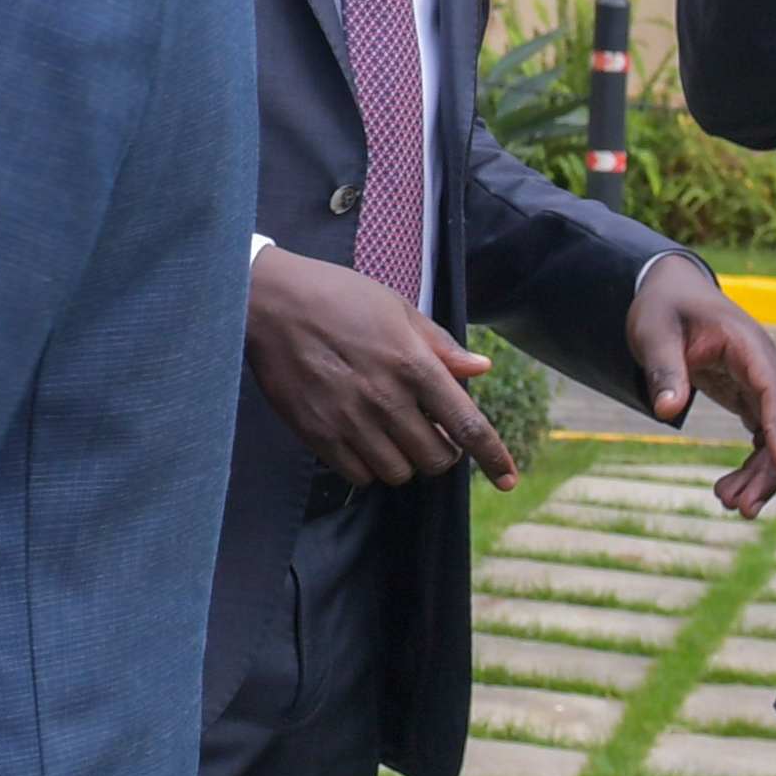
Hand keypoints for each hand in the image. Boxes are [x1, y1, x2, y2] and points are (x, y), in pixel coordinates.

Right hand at [245, 246, 513, 489]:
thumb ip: (439, 344)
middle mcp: (385, 398)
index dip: (493, 458)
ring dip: (404, 460)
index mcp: (412, 363)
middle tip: (428, 432)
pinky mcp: (318, 434)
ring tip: (391, 433)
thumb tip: (480, 368)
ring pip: (399, 473)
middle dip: (440, 452)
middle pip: (435, 459)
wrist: (267, 301)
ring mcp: (350, 419)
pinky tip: (362, 438)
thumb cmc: (335, 296)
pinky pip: (360, 475)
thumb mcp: (394, 307)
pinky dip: (369, 466)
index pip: (467, 424)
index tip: (508, 480)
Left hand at [624, 259, 775, 515]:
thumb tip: (668, 410)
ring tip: (729, 504)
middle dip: (772, 468)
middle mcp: (767, 368)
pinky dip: (754, 465)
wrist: (672, 294)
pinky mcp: (753, 399)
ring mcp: (764, 386)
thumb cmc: (664, 308)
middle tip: (742, 507)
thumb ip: (664, 368)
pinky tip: (730, 488)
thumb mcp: (653, 331)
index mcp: (749, 346)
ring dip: (762, 474)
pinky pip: (765, 438)